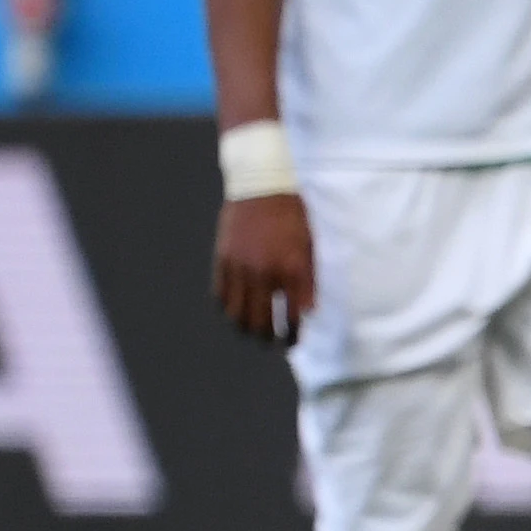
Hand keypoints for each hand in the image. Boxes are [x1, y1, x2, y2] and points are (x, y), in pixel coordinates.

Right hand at [212, 194, 314, 344]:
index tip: (292, 341)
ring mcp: (240, 268)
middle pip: (261, 321)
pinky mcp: (222, 261)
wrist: (260, 187)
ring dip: (245, 329)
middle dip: (267, 338)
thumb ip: (309, 280)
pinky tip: (235, 313)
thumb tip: (307, 311)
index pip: (291, 315)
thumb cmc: (292, 215)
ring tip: (252, 333)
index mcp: (291, 268)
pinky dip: (227, 309)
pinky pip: (221, 296)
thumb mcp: (310, 244)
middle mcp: (264, 272)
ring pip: (237, 314)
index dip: (292, 334)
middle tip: (272, 343)